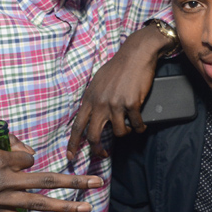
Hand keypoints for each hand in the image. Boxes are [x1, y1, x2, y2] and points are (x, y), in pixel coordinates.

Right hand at [0, 130, 101, 211]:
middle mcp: (4, 181)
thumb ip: (6, 139)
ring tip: (88, 207)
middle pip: (46, 180)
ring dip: (67, 206)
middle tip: (97, 182)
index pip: (29, 157)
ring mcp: (1, 200)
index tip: (16, 157)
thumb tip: (28, 152)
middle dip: (74, 181)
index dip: (26, 156)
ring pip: (40, 203)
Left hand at [67, 24, 171, 158]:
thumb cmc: (118, 67)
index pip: (77, 126)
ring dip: (125, 133)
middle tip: (103, 153)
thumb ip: (94, 99)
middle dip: (98, 149)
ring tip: (130, 127)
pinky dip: (139, 127)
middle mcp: (100, 103)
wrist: (136, 54)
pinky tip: (141, 125)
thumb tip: (92, 115)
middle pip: (94, 135)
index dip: (73, 144)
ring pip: (119, 132)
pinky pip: (136, 124)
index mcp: (89, 98)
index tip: (70, 157)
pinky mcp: (132, 103)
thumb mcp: (98, 82)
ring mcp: (116, 104)